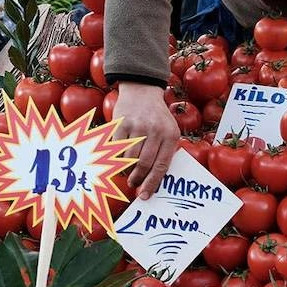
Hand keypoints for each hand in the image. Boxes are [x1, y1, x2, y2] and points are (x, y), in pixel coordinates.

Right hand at [112, 81, 180, 198]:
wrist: (142, 90)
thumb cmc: (157, 117)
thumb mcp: (169, 130)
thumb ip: (165, 152)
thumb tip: (154, 181)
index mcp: (170, 134)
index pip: (161, 165)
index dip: (152, 183)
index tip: (145, 195)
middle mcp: (155, 130)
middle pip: (144, 164)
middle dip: (137, 179)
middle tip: (133, 184)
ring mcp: (137, 125)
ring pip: (129, 157)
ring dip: (126, 169)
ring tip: (127, 171)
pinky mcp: (122, 122)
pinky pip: (117, 147)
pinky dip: (116, 156)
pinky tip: (118, 158)